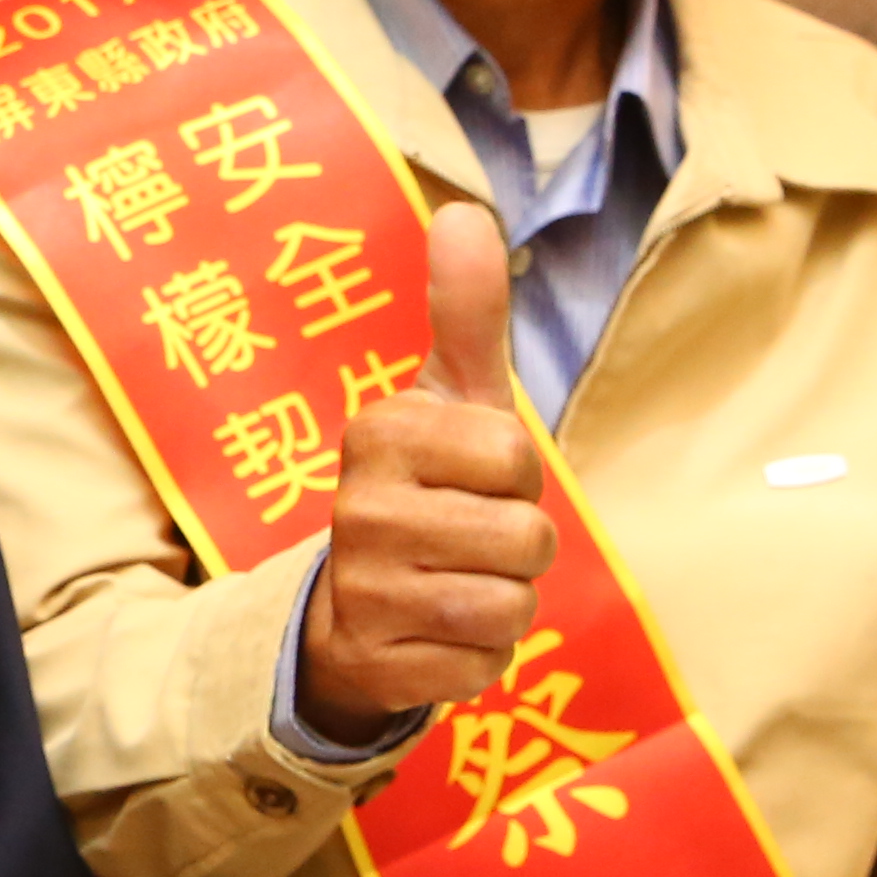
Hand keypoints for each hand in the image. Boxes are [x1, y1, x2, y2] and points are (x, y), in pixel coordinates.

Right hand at [290, 201, 554, 725]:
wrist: (350, 609)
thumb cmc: (424, 488)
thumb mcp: (447, 400)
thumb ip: (465, 311)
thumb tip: (465, 210)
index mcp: (380, 433)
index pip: (517, 457)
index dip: (518, 476)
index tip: (474, 478)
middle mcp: (359, 509)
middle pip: (526, 539)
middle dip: (521, 548)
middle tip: (470, 539)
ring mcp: (363, 591)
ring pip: (509, 607)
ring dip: (506, 605)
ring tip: (458, 585)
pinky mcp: (379, 664)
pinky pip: (484, 667)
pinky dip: (480, 658)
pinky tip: (439, 636)